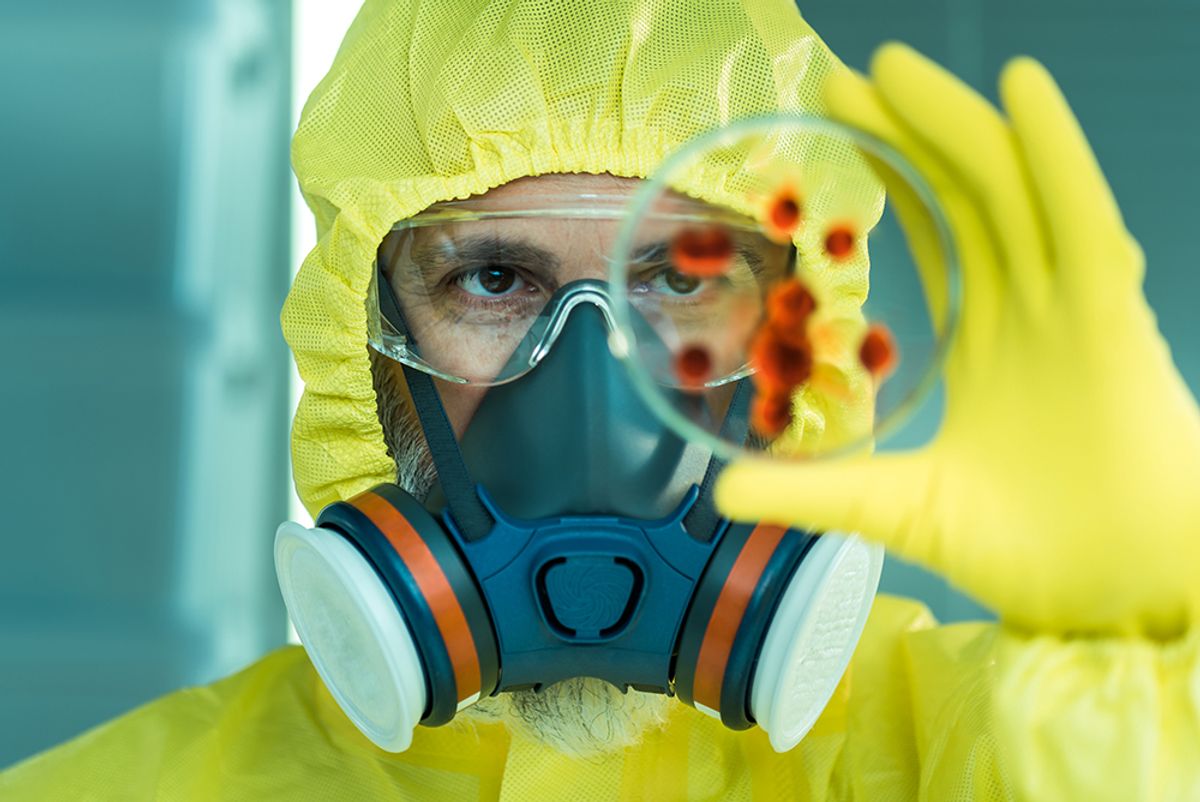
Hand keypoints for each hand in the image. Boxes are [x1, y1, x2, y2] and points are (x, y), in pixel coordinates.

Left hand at [716, 44, 1199, 637]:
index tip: (831, 126)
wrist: (1111, 600)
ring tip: (892, 66)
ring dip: (956, 122)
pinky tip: (1022, 91)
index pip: (933, 231)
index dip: (887, 174)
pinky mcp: (1112, 321)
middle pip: (965, 194)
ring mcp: (1073, 308)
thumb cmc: (1024, 552)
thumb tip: (716, 493)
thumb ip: (812, 491)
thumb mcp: (892, 507)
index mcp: (986, 341)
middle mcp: (1030, 310)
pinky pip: (1083, 221)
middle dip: (906, 130)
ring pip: (1012, 191)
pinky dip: (1056, 154)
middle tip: (839, 77)